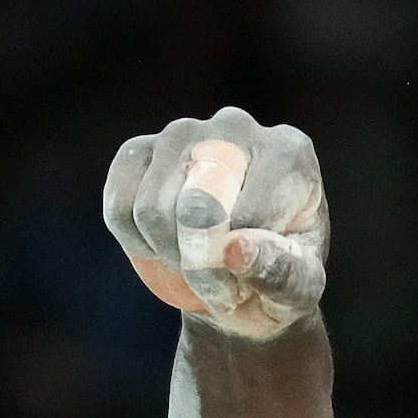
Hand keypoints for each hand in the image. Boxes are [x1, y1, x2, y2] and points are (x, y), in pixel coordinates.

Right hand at [103, 107, 329, 341]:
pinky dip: (133, 241)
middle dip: (198, 265)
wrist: (242, 270)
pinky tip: (162, 248)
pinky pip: (117, 204)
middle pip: (196, 207)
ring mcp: (183, 131)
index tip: (243, 289)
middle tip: (216, 287)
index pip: (247, 217)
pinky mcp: (139, 149)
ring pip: (150, 208)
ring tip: (195, 266)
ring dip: (167, 257)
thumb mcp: (300, 289)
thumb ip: (282, 273)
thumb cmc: (278, 276)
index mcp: (289, 152)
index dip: (235, 268)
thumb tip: (233, 249)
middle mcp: (236, 127)